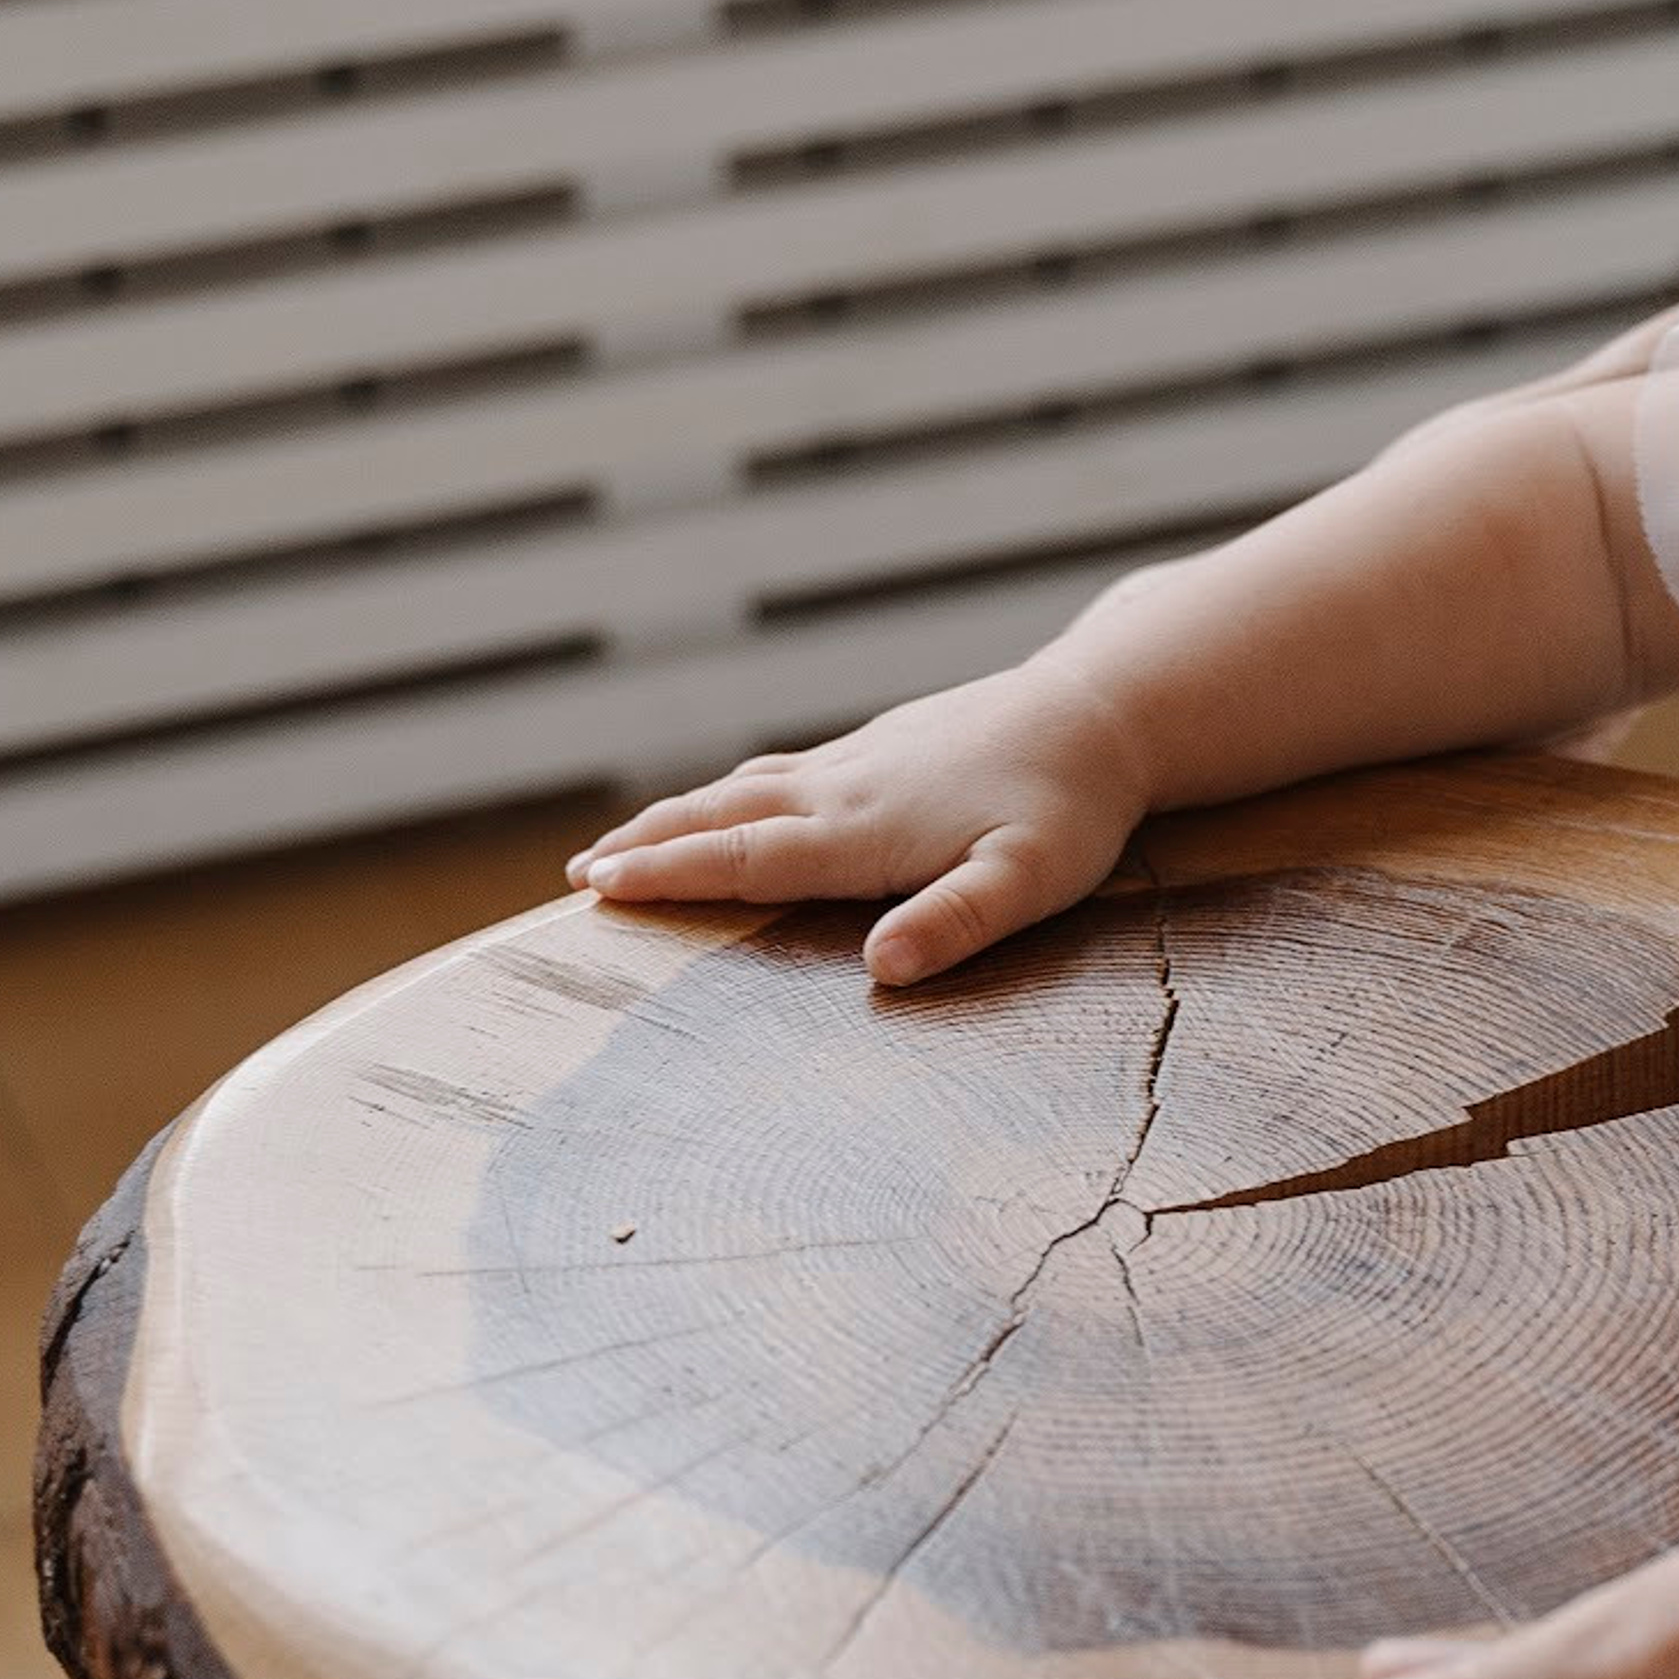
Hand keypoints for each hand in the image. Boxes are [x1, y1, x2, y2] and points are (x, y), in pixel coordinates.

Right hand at [570, 653, 1149, 985]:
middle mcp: (843, 788)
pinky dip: (730, 793)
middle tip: (577, 876)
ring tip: (625, 843)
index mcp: (863, 829)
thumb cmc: (1072, 805)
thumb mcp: (1030, 878)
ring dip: (679, 816)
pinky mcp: (880, 745)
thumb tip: (881, 971)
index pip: (745, 858)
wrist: (1101, 708)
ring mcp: (858, 761)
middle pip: (723, 816)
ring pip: (745, 788)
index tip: (598, 886)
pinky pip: (780, 772)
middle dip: (648, 844)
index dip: (669, 874)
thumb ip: (956, 922)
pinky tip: (731, 802)